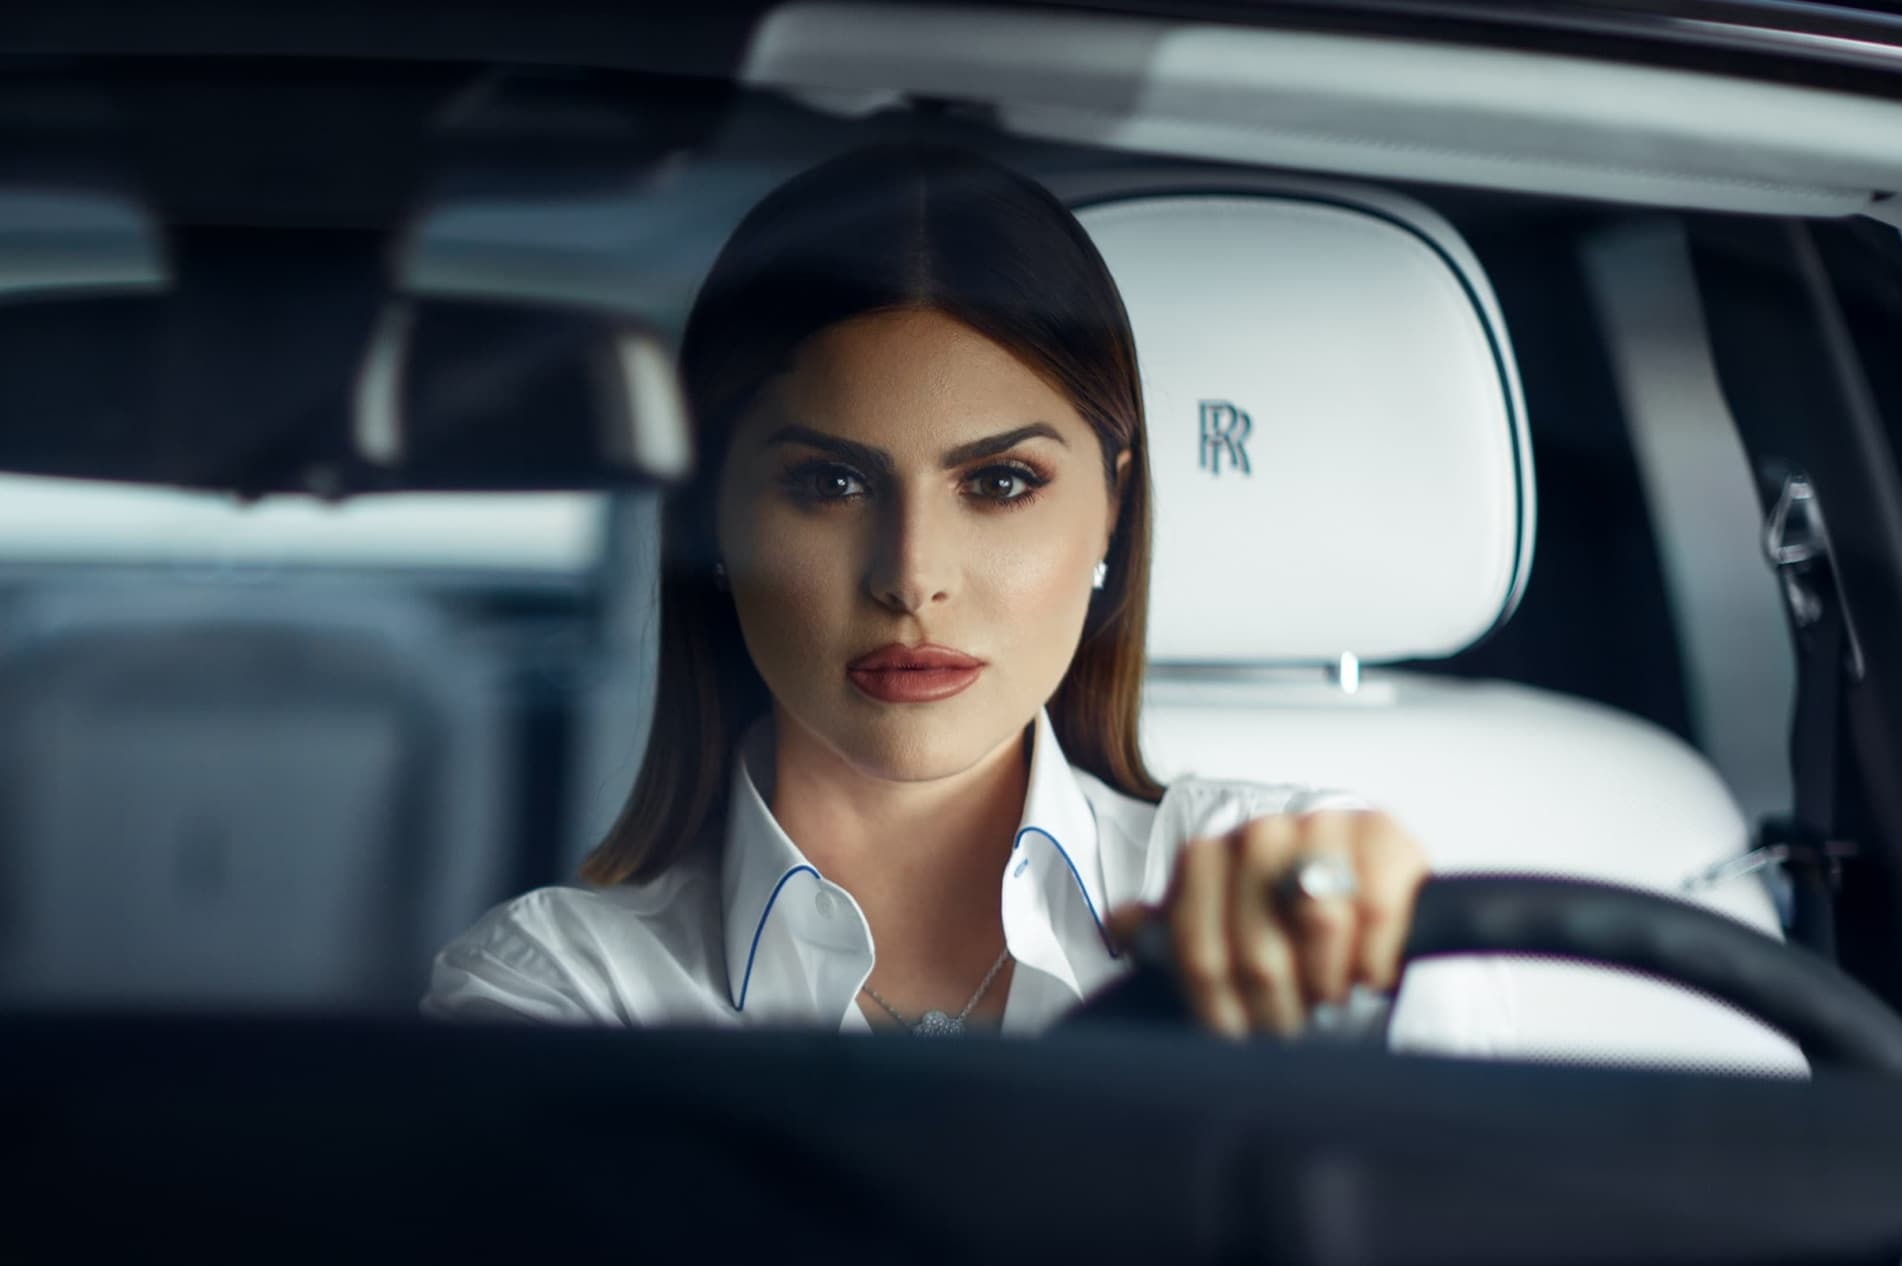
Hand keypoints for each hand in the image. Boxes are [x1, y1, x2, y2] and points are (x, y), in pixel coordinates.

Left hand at [1106, 811, 1428, 1038]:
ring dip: (1327, 979)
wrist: (1362, 910)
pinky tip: (1371, 973)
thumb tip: (1119, 924)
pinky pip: (1377, 906)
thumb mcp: (1218, 935)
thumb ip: (1164, 930)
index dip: (1220, 1008)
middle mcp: (1259, 833)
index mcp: (1207, 859)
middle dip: (1276, 1005)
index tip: (1239, 1033)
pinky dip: (1374, 955)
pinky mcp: (1383, 832)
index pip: (1198, 951)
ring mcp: (1321, 824)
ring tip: (1331, 995)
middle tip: (1292, 1026)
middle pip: (1258, 949)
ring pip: (1318, 920)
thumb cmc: (1284, 931)